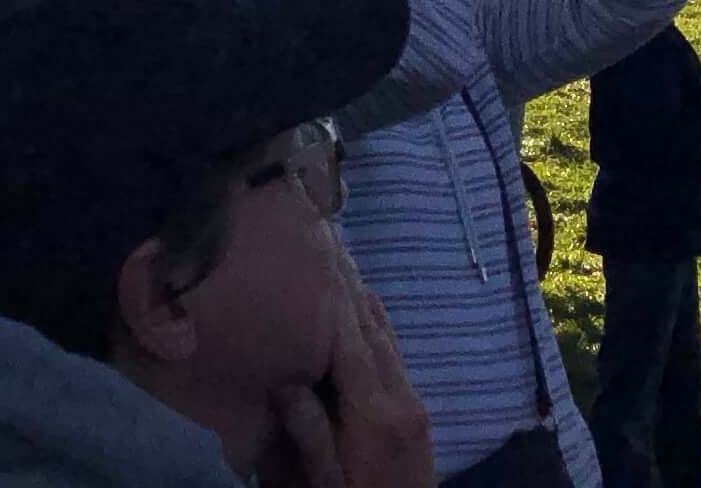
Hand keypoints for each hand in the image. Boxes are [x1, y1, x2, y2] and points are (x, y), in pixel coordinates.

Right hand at [274, 250, 429, 487]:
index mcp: (377, 413)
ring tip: (335, 259)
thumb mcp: (324, 481)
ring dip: (361, 300)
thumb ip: (307, 430)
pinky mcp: (416, 413)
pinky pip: (393, 355)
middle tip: (322, 237)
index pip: (351, 337)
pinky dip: (373, 325)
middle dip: (347, 284)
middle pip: (373, 327)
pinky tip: (356, 308)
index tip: (313, 249)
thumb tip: (283, 377)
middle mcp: (402, 397)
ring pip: (386, 337)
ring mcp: (414, 403)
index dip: (332, 293)